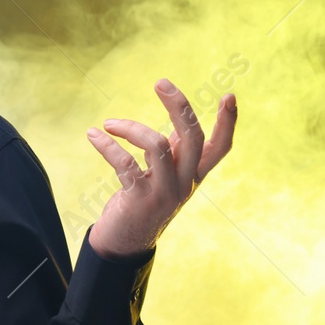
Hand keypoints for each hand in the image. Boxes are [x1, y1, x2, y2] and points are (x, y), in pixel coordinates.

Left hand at [85, 78, 237, 258]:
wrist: (124, 242)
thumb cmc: (143, 200)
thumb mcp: (163, 173)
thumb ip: (172, 147)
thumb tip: (177, 114)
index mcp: (193, 174)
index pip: (220, 147)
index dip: (228, 123)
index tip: (230, 95)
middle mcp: (184, 182)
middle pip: (192, 137)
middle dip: (178, 106)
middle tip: (160, 83)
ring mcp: (164, 192)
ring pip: (156, 145)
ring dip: (130, 128)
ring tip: (110, 123)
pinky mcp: (139, 198)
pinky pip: (124, 163)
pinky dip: (107, 145)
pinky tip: (94, 136)